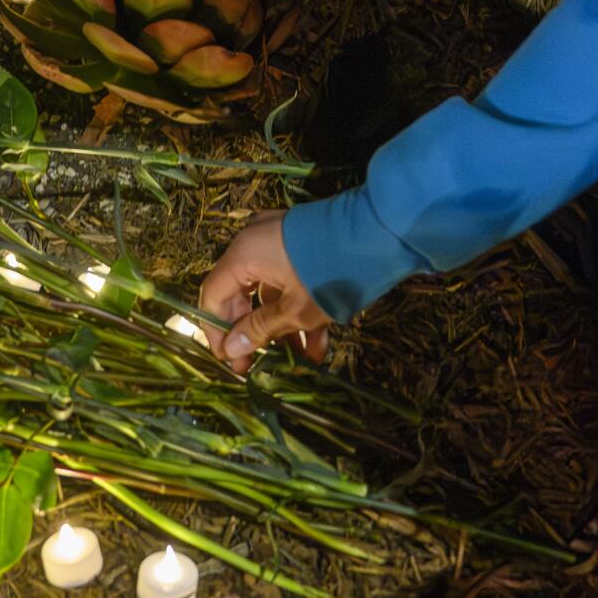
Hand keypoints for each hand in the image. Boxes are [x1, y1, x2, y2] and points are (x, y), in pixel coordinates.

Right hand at [198, 210, 333, 373]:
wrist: (384, 231)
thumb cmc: (334, 273)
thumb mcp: (296, 310)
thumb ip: (259, 330)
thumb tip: (230, 350)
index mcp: (243, 255)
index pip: (213, 296)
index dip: (217, 332)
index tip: (230, 361)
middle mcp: (254, 243)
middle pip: (240, 294)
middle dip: (252, 333)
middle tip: (255, 366)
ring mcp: (280, 242)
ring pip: (270, 292)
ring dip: (282, 327)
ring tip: (299, 361)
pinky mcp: (303, 247)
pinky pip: (290, 281)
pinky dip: (299, 309)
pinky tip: (318, 345)